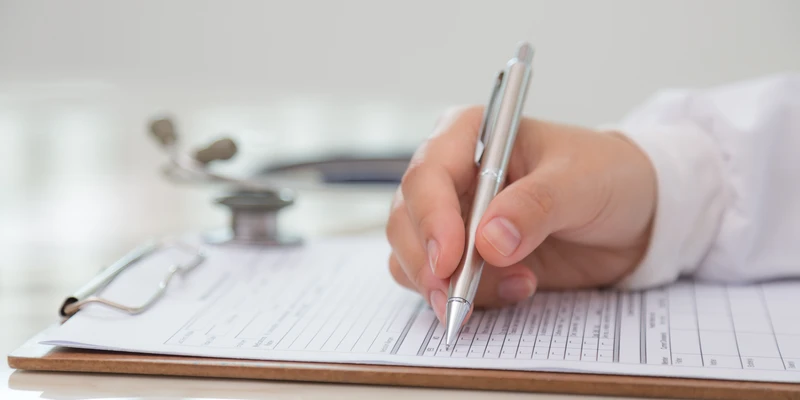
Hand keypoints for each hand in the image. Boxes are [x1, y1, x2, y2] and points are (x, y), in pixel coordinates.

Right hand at [386, 106, 656, 323]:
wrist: (635, 216)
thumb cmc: (607, 176)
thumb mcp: (581, 181)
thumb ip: (536, 206)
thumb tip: (488, 242)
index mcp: (471, 135)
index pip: (428, 171)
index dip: (430, 216)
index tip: (450, 258)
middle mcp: (452, 176)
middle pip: (407, 218)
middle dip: (428, 263)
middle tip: (456, 299)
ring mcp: (454, 220)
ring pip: (411, 256)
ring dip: (446, 286)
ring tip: (515, 287)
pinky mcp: (467, 259)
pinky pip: (439, 285)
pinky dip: (470, 298)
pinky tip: (521, 288)